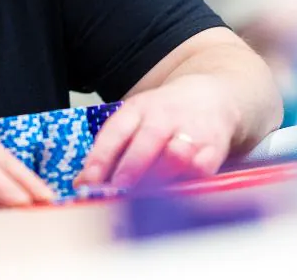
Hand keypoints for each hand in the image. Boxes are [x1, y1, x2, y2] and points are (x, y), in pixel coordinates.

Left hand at [74, 75, 240, 189]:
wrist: (210, 98)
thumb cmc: (165, 115)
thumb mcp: (135, 120)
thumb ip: (110, 151)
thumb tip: (82, 183)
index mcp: (138, 109)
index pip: (116, 130)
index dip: (101, 157)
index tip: (88, 180)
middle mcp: (165, 117)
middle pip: (148, 140)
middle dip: (132, 167)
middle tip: (118, 189)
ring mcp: (191, 131)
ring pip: (177, 155)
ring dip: (160, 178)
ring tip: (145, 198)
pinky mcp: (214, 148)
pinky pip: (201, 169)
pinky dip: (188, 183)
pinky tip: (175, 194)